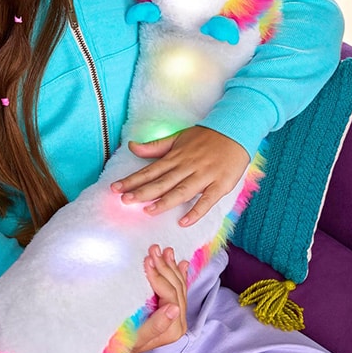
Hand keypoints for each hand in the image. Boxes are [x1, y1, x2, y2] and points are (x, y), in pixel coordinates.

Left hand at [111, 126, 249, 226]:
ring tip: (148, 211)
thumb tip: (132, 146)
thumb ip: (155, 146)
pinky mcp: (220, 184)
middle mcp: (187, 166)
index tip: (116, 188)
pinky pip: (207, 200)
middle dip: (143, 191)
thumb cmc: (205, 137)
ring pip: (181, 191)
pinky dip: (196, 211)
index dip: (133, 180)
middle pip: (162, 182)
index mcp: (176, 157)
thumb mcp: (178, 138)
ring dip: (165, 201)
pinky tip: (184, 221)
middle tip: (125, 200)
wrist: (235, 131)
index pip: (150, 170)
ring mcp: (204, 176)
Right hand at [132, 245, 188, 352]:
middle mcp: (178, 321)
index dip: (159, 276)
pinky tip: (180, 263)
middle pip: (176, 287)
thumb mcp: (136, 337)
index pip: (170, 295)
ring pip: (178, 285)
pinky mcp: (171, 310)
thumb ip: (157, 324)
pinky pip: (178, 288)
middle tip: (154, 249)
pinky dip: (179, 274)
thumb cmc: (122, 344)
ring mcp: (176, 315)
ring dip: (171, 266)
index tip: (147, 261)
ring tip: (165, 250)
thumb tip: (174, 308)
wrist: (116, 349)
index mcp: (173, 328)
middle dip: (165, 267)